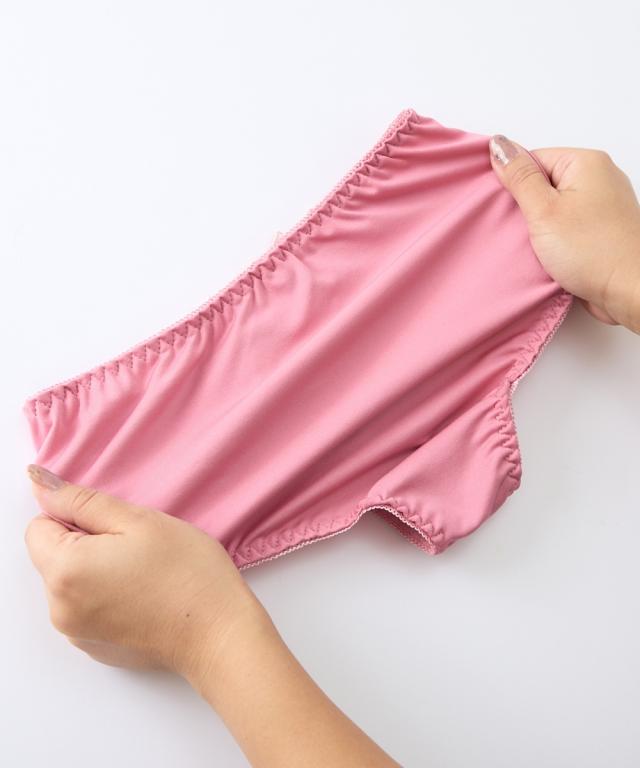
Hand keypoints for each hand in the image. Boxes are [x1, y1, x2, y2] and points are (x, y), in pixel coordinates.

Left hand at [24, 464, 267, 679]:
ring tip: (143, 572)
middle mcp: (59, 608)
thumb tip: (40, 484)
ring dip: (97, 570)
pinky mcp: (95, 647)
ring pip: (72, 581)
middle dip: (86, 544)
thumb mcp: (138, 520)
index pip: (39, 526)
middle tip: (135, 547)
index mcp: (64, 570)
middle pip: (53, 556)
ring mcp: (77, 633)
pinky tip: (144, 595)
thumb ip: (82, 501)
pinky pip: (87, 607)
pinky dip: (107, 596)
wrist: (218, 634)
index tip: (114, 525)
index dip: (75, 516)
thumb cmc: (187, 572)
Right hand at [489, 135, 639, 333]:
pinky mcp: (602, 228)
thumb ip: (519, 177)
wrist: (630, 290)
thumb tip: (499, 145)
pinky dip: (555, 238)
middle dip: (527, 208)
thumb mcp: (543, 211)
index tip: (511, 211)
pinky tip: (552, 254)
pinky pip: (568, 224)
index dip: (514, 186)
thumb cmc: (593, 252)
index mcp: (586, 162)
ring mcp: (603, 204)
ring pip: (554, 207)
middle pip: (544, 182)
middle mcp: (600, 177)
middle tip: (525, 231)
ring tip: (539, 246)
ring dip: (540, 227)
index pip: (533, 160)